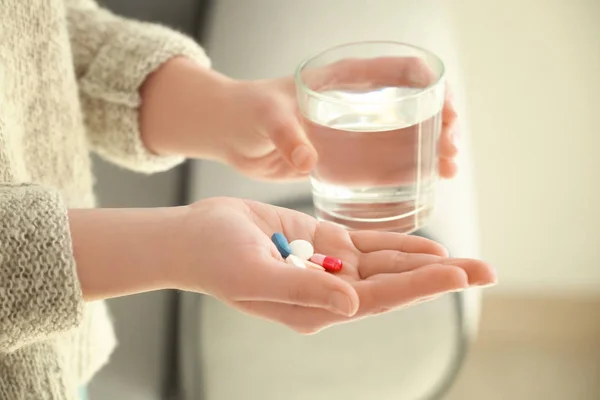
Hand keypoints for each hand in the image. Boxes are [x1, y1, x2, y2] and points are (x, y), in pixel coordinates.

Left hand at [140, 57, 458, 181]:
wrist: (231, 132)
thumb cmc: (247, 111)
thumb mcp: (266, 117)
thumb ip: (286, 135)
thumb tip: (309, 160)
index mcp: (344, 80)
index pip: (401, 72)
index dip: (432, 87)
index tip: (446, 111)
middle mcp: (356, 106)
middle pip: (413, 109)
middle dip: (440, 126)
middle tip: (451, 153)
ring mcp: (352, 134)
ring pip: (403, 140)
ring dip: (430, 153)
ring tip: (447, 171)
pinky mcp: (343, 161)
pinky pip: (381, 167)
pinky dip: (406, 174)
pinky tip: (425, 186)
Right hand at [172, 197, 495, 333]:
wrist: (195, 237)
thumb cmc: (216, 258)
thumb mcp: (254, 274)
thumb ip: (303, 291)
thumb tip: (352, 304)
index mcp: (315, 308)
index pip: (377, 300)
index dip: (417, 286)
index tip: (456, 275)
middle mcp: (329, 292)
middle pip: (393, 285)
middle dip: (439, 276)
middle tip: (487, 271)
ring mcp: (327, 267)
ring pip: (386, 265)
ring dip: (426, 260)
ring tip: (469, 261)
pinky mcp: (322, 243)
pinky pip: (368, 245)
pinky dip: (398, 243)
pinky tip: (426, 244)